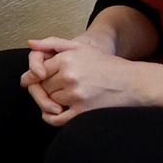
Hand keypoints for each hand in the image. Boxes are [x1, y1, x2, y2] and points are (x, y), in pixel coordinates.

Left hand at [23, 38, 143, 126]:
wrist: (132, 82)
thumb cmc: (105, 64)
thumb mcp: (80, 47)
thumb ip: (52, 43)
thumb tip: (30, 43)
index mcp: (66, 59)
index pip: (38, 71)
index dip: (35, 76)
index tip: (33, 80)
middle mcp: (69, 76)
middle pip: (43, 87)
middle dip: (47, 88)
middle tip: (56, 87)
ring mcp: (75, 95)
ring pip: (49, 102)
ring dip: (53, 101)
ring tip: (65, 95)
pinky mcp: (82, 111)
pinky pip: (56, 118)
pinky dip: (52, 117)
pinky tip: (57, 112)